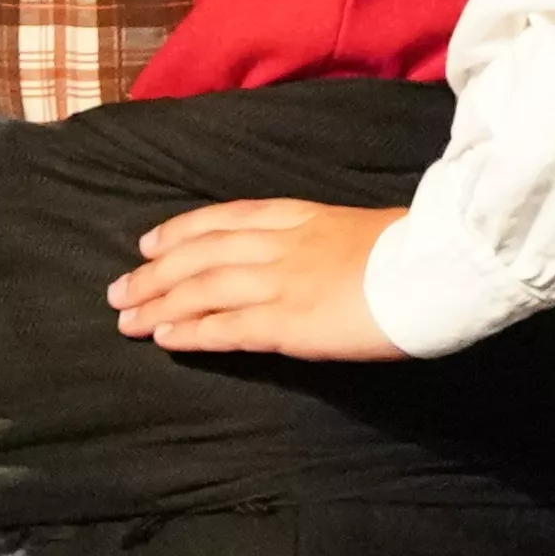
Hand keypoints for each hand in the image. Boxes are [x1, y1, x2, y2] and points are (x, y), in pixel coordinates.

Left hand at [110, 196, 405, 359]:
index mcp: (301, 217)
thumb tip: (319, 259)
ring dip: (158, 303)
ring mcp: (280, 282)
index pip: (225, 219)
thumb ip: (329, 240)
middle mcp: (280, 244)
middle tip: (119, 288)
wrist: (435, 269)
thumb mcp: (365, 230)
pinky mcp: (285, 322)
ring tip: (126, 318)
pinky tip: (164, 338)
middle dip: (154, 271)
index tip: (150, 242)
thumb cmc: (416, 252)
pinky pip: (225, 327)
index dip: (182, 231)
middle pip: (200, 253)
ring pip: (201, 288)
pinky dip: (191, 330)